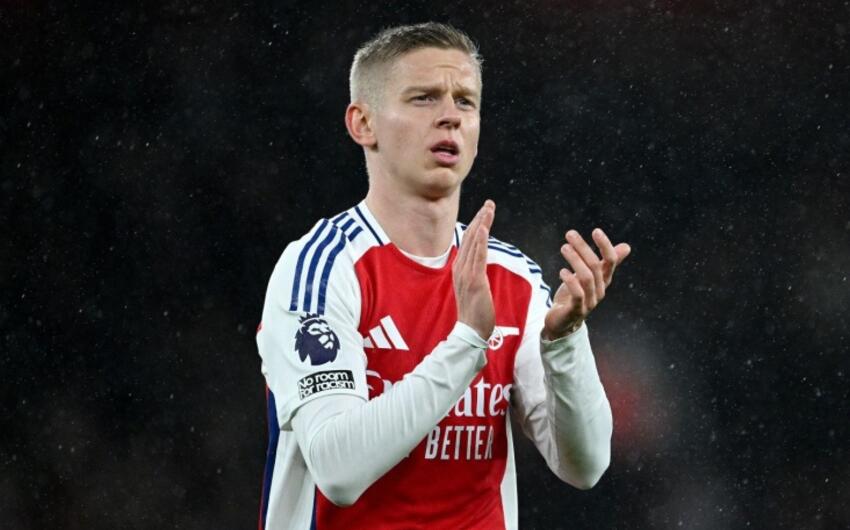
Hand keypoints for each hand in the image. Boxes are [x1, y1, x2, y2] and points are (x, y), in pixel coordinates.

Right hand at [453, 200, 495, 340]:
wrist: (471, 331)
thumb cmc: (475, 312)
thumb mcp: (474, 287)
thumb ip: (475, 272)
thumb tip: (480, 261)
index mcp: (460, 268)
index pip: (469, 241)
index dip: (477, 224)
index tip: (485, 211)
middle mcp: (460, 268)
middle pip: (470, 237)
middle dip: (480, 218)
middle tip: (489, 203)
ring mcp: (465, 274)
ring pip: (474, 243)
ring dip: (482, 224)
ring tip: (489, 208)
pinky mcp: (474, 280)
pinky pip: (477, 256)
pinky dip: (480, 240)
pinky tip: (484, 228)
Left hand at [543, 228, 630, 339]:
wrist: (563, 322)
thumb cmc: (576, 295)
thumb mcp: (590, 276)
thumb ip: (606, 263)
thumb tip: (627, 247)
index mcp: (604, 280)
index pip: (611, 261)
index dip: (605, 246)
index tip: (595, 231)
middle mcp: (600, 290)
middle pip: (595, 266)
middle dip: (583, 248)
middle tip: (570, 234)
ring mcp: (590, 302)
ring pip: (587, 278)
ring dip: (575, 260)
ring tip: (564, 247)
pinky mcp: (576, 310)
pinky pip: (577, 295)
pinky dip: (571, 282)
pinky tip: (562, 272)